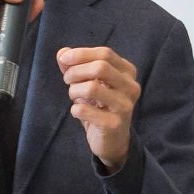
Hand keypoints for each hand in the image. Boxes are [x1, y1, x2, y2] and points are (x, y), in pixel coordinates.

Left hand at [59, 45, 142, 170]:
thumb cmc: (100, 106)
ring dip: (74, 91)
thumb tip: (62, 53)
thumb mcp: (89, 82)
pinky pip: (84, 110)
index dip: (81, 54)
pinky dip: (75, 109)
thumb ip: (76, 66)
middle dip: (76, 71)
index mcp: (128, 72)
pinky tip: (79, 112)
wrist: (112, 140)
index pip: (105, 54)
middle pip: (100, 67)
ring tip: (74, 97)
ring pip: (92, 88)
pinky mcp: (114, 124)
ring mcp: (125, 106)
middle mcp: (131, 87)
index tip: (63, 59)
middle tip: (67, 80)